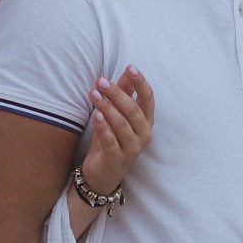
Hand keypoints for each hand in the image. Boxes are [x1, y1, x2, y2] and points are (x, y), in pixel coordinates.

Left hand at [78, 67, 152, 198]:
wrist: (102, 174)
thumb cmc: (111, 140)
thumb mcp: (116, 115)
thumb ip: (124, 95)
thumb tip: (127, 71)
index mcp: (145, 122)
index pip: (148, 99)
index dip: (141, 83)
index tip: (130, 67)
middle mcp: (143, 135)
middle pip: (133, 110)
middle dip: (118, 93)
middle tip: (101, 81)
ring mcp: (131, 149)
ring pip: (122, 125)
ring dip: (107, 107)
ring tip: (94, 94)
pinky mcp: (117, 159)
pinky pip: (111, 141)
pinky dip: (104, 128)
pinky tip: (96, 115)